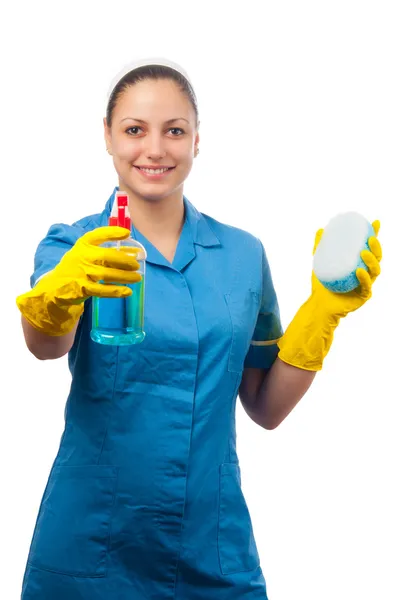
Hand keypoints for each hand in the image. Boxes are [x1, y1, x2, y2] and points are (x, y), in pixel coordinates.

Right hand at [16, 226, 141, 335]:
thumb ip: (106, 251)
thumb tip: (133, 252)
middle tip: (136, 264)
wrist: (56, 286)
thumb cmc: (77, 267)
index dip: (113, 233)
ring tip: (137, 278)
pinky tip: (127, 291)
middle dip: (124, 260)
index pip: (98, 235)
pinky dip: (116, 291)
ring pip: (107, 274)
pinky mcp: (82, 288)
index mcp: (83, 245)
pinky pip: (102, 290)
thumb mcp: (86, 254)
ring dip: (125, 276)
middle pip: (106, 256)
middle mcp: (82, 256)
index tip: (127, 233)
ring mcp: (81, 273)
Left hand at [311, 220, 381, 317]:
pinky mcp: (362, 297)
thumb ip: (320, 247)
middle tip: (370, 238)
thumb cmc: (321, 285)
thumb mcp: (320, 263)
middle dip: (377, 247)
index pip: (369, 248)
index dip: (375, 235)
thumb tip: (320, 229)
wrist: (319, 305)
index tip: (375, 223)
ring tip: (364, 252)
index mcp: (358, 264)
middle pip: (377, 258)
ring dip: (372, 260)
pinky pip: (366, 286)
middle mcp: (365, 273)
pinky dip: (364, 278)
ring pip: (375, 271)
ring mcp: (365, 285)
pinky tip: (359, 271)